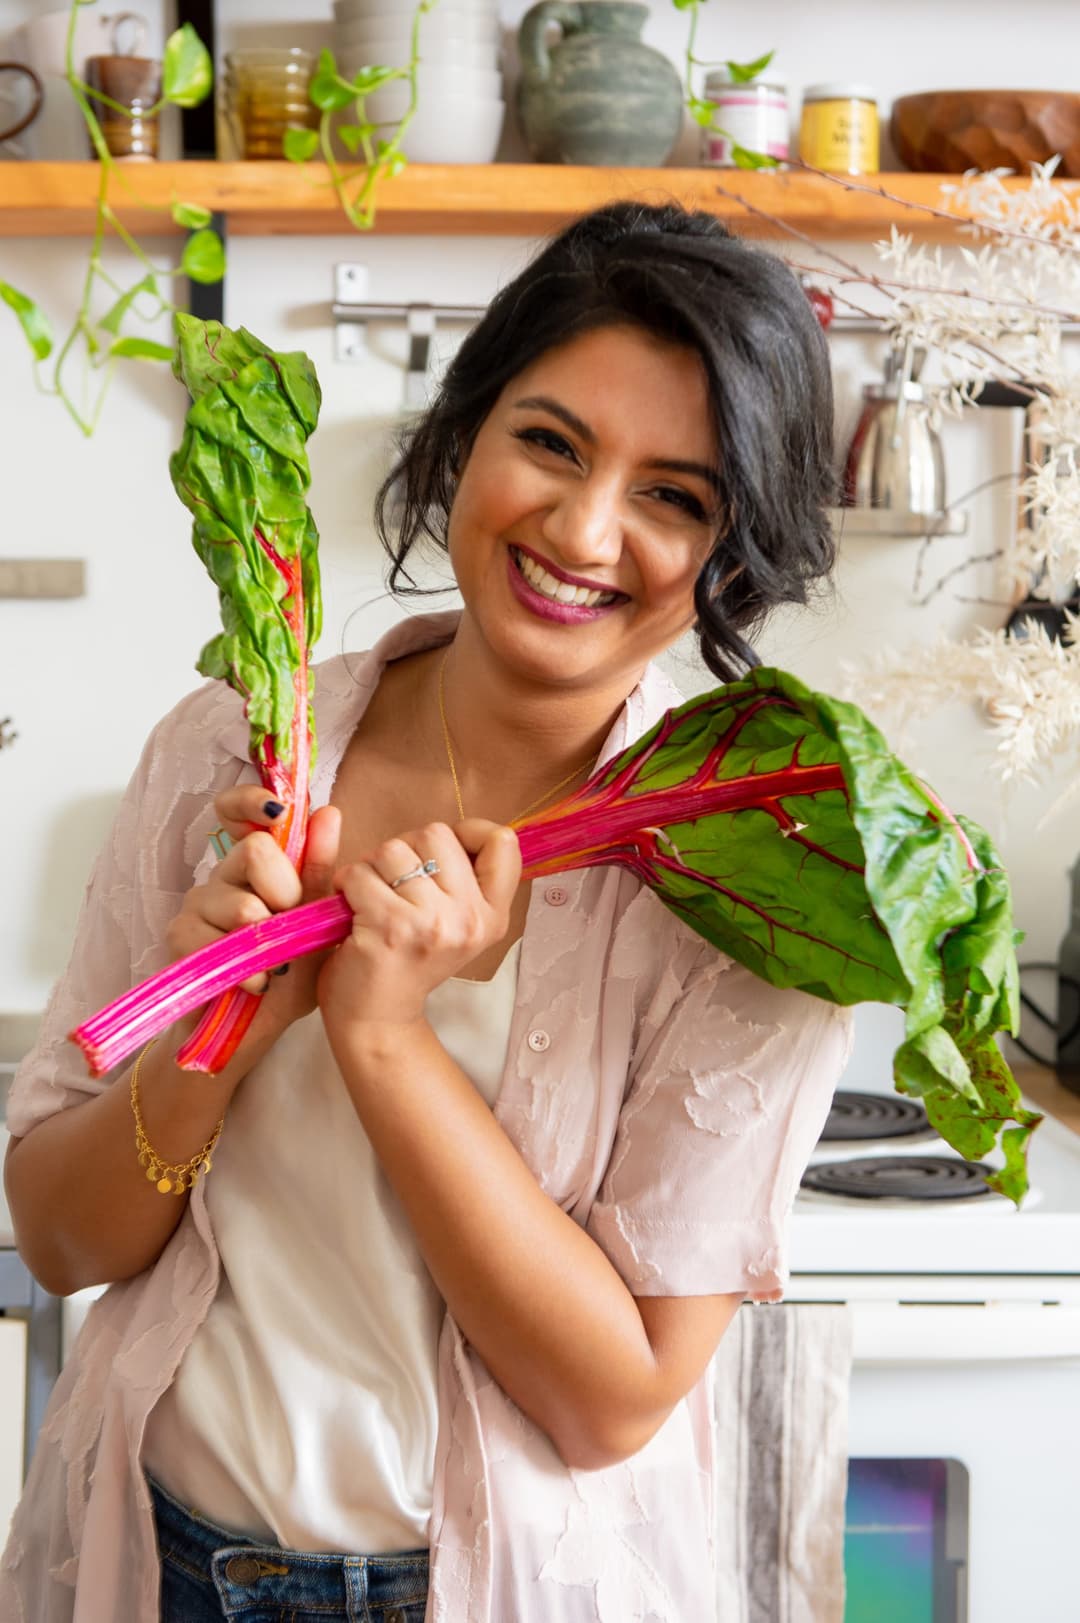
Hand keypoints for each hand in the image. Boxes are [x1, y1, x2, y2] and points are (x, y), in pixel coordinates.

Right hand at [168, 786, 341, 1034]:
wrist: (257, 1031)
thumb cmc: (292, 975)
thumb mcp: (316, 923)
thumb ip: (319, 871)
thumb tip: (328, 811)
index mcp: (257, 866)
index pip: (237, 810)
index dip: (250, 800)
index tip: (276, 810)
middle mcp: (223, 876)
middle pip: (253, 851)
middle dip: (284, 890)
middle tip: (290, 924)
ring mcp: (197, 905)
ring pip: (239, 903)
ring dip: (267, 940)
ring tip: (277, 965)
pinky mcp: (180, 940)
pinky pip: (218, 942)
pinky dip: (248, 968)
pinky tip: (257, 983)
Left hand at [317, 819, 520, 1038]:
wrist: (377, 1019)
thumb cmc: (408, 960)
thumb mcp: (457, 923)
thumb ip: (465, 877)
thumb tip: (460, 829)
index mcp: (493, 915)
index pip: (502, 841)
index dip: (466, 833)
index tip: (437, 856)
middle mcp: (471, 919)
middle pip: (437, 834)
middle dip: (405, 849)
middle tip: (394, 885)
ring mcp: (433, 924)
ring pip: (393, 849)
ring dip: (371, 867)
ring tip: (371, 899)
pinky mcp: (390, 927)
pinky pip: (360, 873)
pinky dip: (346, 884)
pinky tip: (351, 910)